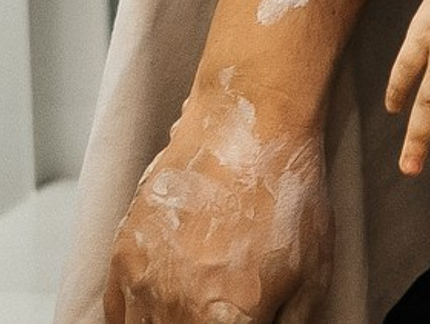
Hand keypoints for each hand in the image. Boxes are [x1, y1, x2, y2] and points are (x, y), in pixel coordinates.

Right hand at [103, 71, 329, 323]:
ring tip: (195, 307)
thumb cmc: (289, 195)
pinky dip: (132, 320)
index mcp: (227, 323)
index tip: (244, 320)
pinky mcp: (123, 255)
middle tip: (218, 311)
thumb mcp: (314, 273)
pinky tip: (158, 309)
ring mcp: (144, 284)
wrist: (251, 125)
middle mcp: (177, 312)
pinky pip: (115, 314)